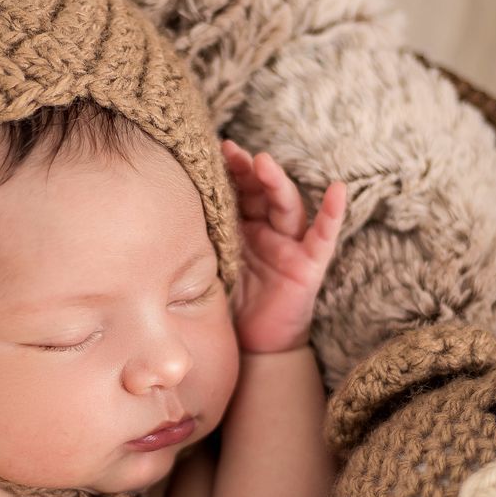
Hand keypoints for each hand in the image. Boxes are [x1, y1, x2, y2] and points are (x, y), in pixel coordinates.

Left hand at [221, 138, 345, 353]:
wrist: (254, 345)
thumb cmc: (232, 301)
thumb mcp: (211, 266)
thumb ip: (200, 241)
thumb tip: (158, 213)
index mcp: (244, 227)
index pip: (239, 192)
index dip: (230, 171)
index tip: (214, 151)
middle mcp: (268, 230)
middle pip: (262, 193)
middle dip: (249, 171)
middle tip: (233, 152)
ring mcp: (290, 245)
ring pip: (287, 206)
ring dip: (277, 183)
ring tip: (264, 163)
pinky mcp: (309, 265)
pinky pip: (323, 236)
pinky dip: (332, 212)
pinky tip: (337, 190)